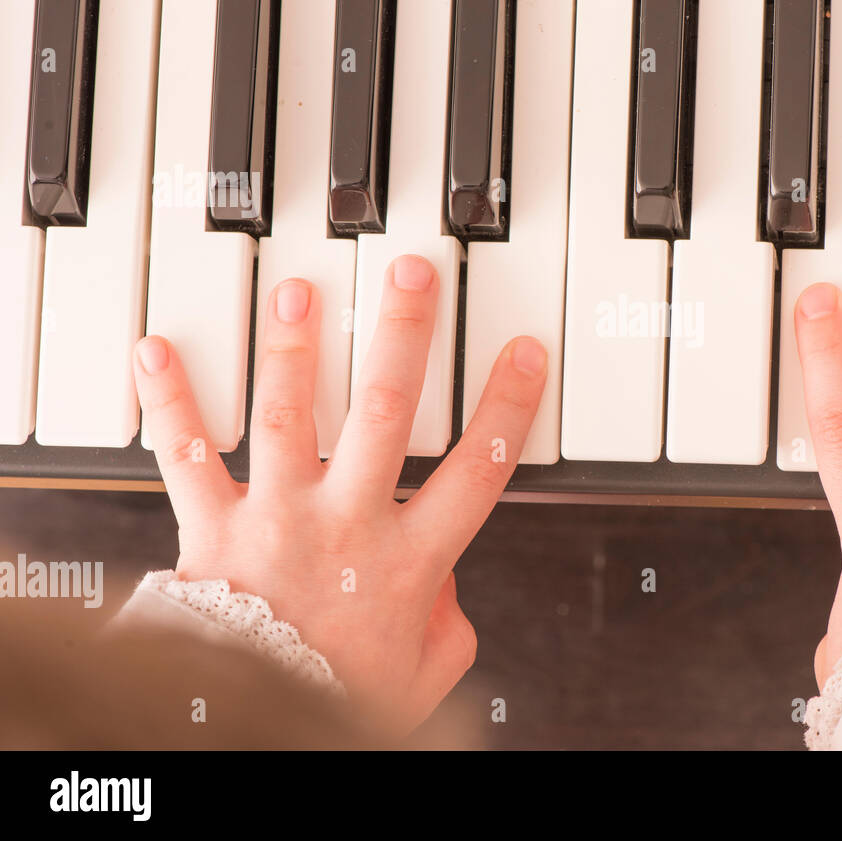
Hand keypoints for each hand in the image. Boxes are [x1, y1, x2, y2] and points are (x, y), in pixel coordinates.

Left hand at [133, 254, 545, 733]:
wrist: (246, 728)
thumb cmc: (334, 700)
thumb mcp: (424, 674)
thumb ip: (448, 625)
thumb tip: (445, 588)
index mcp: (409, 559)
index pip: (476, 468)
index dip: (506, 405)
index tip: (522, 351)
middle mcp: (347, 524)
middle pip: (384, 414)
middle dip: (402, 337)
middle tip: (412, 276)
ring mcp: (279, 517)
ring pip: (289, 417)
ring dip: (293, 348)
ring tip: (300, 292)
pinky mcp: (214, 526)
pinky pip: (187, 457)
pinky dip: (169, 402)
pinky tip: (157, 352)